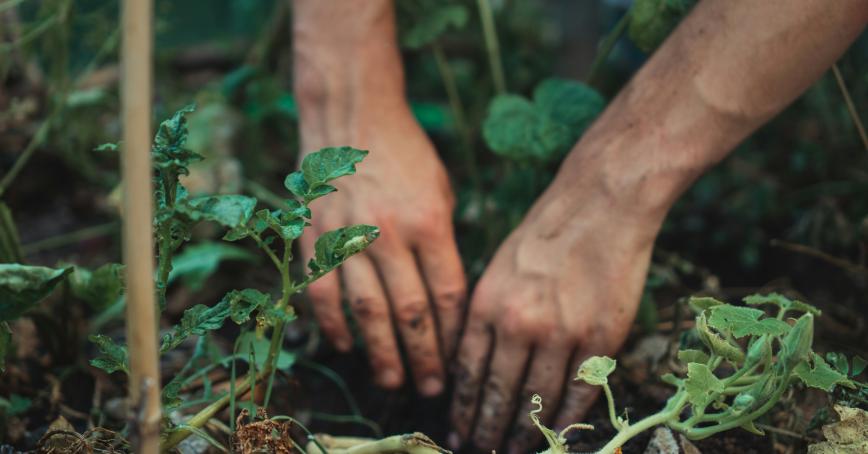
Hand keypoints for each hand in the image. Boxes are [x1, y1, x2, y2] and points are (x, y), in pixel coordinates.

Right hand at [299, 104, 465, 396]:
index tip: (458, 359)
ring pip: (367, 312)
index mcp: (429, 222)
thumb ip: (444, 243)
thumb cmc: (406, 154)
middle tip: (431, 390)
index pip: (447, 294)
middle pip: (410, 312)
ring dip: (380, 353)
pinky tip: (346, 346)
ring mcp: (348, 237)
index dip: (453, 334)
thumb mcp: (441, 191)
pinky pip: (323, 292)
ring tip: (393, 381)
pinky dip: (334, 325)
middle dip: (424, 357)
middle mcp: (389, 234)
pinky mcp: (316, 237)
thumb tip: (446, 298)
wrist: (351, 116)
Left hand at [449, 148, 660, 451]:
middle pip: (498, 393)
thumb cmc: (545, 232)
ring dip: (524, 432)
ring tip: (513, 449)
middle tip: (479, 449)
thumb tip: (473, 364)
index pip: (468, 372)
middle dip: (486, 428)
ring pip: (537, 400)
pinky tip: (557, 434)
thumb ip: (485, 315)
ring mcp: (562, 333)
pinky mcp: (600, 338)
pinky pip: (579, 392)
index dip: (462, 408)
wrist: (600, 204)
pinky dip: (567, 419)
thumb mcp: (497, 267)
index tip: (457, 430)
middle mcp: (519, 323)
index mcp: (487, 304)